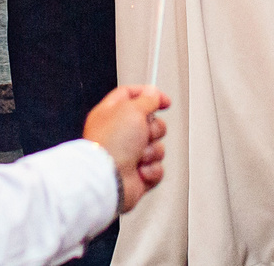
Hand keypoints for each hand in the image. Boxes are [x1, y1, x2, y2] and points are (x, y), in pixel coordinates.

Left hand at [83, 86, 169, 213]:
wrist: (109, 179)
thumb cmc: (112, 144)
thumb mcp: (132, 110)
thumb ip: (147, 99)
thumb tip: (153, 93)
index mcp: (111, 113)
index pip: (131, 95)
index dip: (149, 95)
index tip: (164, 101)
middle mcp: (119, 133)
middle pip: (150, 122)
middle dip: (154, 129)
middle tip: (144, 133)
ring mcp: (129, 155)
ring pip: (156, 146)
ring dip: (152, 151)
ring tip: (139, 156)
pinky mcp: (138, 174)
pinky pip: (157, 168)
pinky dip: (152, 170)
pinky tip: (140, 170)